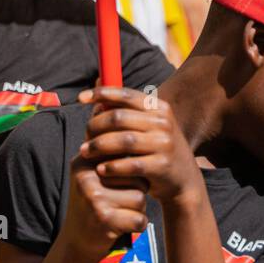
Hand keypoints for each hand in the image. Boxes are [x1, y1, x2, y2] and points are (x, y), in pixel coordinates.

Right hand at [59, 151, 148, 262]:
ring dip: (137, 209)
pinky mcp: (103, 219)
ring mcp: (93, 198)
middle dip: (136, 190)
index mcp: (83, 161)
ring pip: (140, 197)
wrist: (76, 240)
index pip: (122, 153)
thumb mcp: (91, 174)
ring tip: (120, 213)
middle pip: (136, 176)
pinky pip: (139, 219)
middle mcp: (86, 177)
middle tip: (120, 201)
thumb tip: (126, 127)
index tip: (128, 182)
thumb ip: (107, 154)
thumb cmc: (92, 203)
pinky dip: (138, 225)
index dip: (132, 170)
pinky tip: (123, 226)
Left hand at [76, 86, 201, 205]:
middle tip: (84, 137)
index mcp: (158, 108)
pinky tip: (101, 169)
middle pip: (119, 117)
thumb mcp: (147, 126)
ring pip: (123, 140)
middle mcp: (163, 123)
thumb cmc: (155, 149)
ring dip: (98, 146)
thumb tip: (97, 83)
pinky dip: (112, 167)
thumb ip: (124, 108)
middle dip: (95, 126)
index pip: (126, 94)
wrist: (183, 180)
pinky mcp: (162, 166)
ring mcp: (165, 144)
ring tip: (85, 152)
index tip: (81, 98)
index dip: (102, 94)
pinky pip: (130, 164)